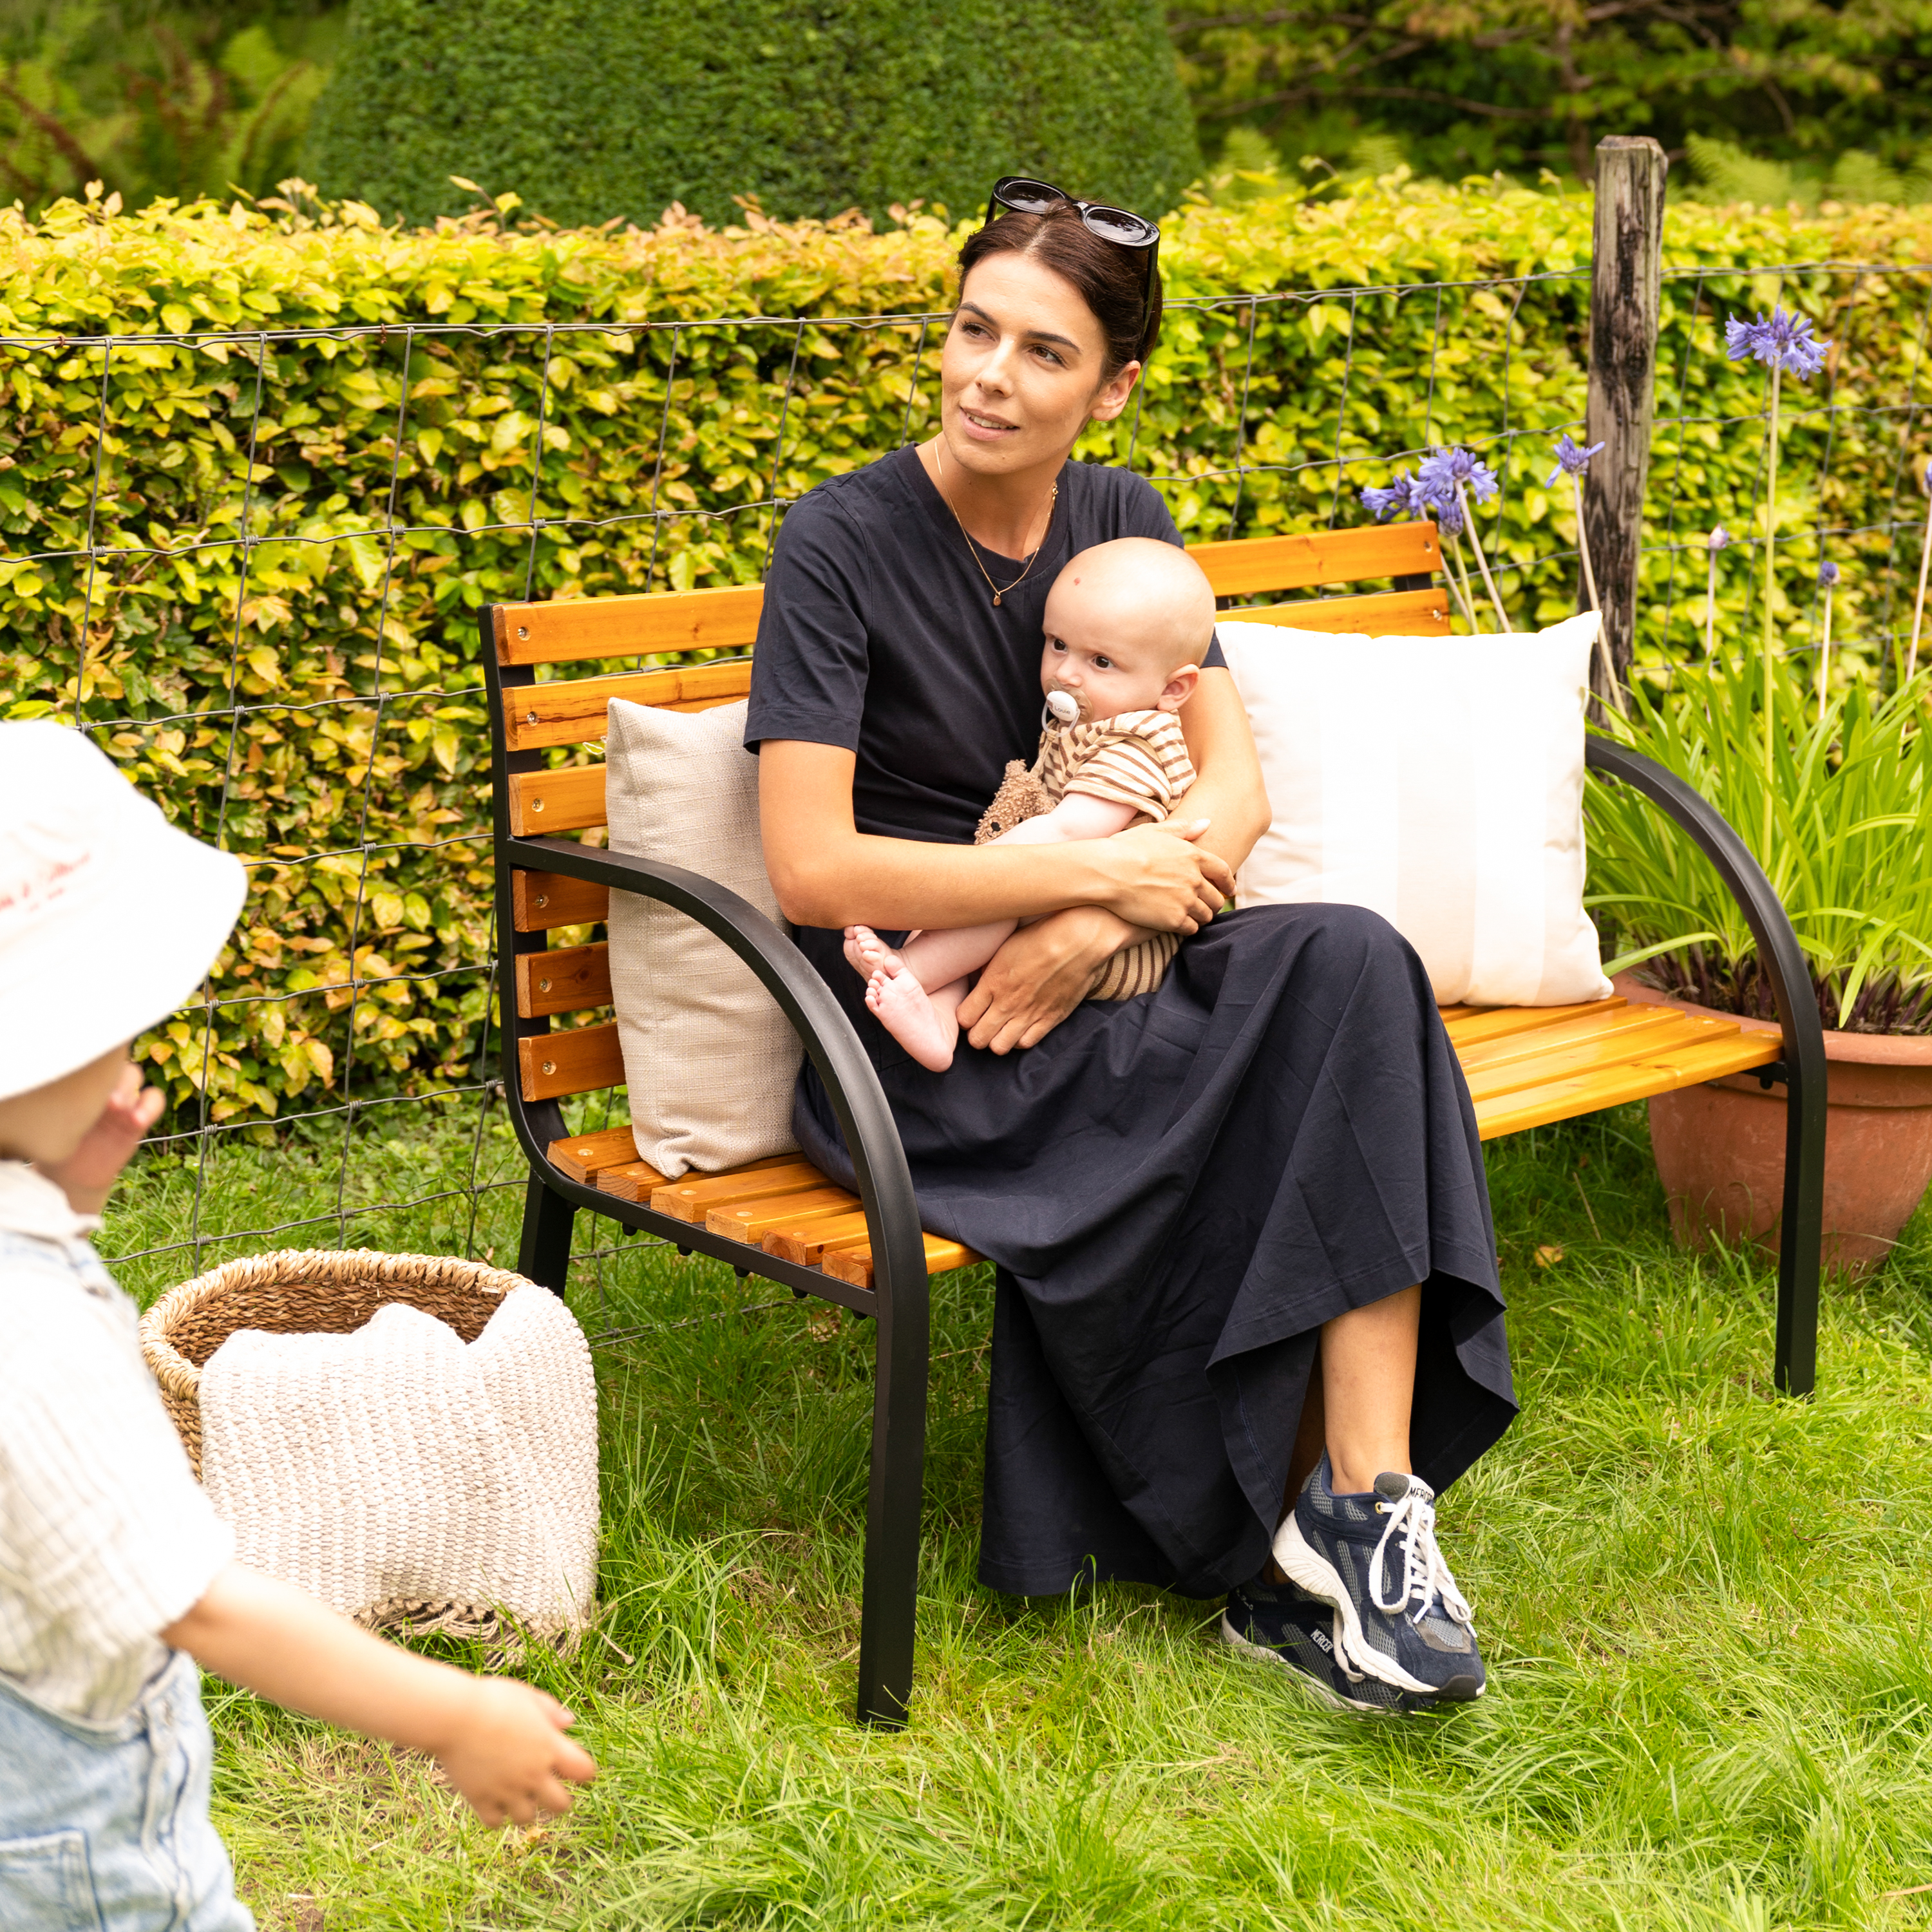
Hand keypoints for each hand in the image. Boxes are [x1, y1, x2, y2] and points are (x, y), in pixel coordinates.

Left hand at [36, 1061, 162, 1215]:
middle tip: (104, 1098)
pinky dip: (151, 1106)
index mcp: (78, 1084)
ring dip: (130, 1088)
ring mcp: (121, 1101)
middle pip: (113, 1063)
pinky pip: (154, 1101)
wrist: (71, 1175)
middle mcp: (101, 1088)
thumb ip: (60, 1107)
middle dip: (111, 1075)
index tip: (83, 1082)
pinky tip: (137, 1120)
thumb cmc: (56, 1147)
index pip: (89, 1058)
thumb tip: (56, 1088)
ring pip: (134, 1076)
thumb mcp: (53, 1125)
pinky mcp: (137, 1119)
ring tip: (119, 1109)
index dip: (91, 1064)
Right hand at [430, 1677, 597, 1827]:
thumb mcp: (526, 1695)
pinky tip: (492, 1797)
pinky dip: (495, 1814)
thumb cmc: (491, 1698)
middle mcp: (532, 1773)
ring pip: (527, 1818)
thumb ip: (549, 1710)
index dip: (584, 1772)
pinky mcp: (481, 1799)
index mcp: (549, 1746)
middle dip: (559, 1800)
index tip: (577, 1770)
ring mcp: (507, 1789)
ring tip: (516, 1793)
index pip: (584, 1771)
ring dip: (525, 1808)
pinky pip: (495, 1821)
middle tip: (548, 1790)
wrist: (454, 1716)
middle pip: (561, 1805)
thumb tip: (569, 1722)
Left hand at [958, 905, 1135, 1053]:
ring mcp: (1029, 1014)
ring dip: (997, 1040)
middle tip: (982, 1024)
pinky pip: (1027, 1044)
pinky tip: (1020, 1028)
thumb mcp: (1004, 948)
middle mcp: (1007, 1004)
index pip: (964, 1018)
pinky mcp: (1050, 1019)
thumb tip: (979, 982)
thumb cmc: (1040, 937)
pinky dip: (1020, 1040)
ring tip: (1001, 1029)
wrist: (1078, 941)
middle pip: (978, 1039)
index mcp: (992, 983)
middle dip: (976, 1034)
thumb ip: (988, 971)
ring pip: (1000, 1047)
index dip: (964, 1017)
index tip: (970, 1011)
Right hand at [1091, 819, 1232, 933]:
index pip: (1222, 871)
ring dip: (1201, 917)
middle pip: (1215, 897)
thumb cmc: (1125, 849)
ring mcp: (1186, 900)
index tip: (1229, 890)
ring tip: (1193, 918)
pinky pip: (1191, 928)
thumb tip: (1207, 823)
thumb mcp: (1154, 832)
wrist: (1106, 873)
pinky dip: (1188, 928)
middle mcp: (1194, 878)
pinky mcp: (1174, 919)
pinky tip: (1180, 926)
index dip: (1227, 882)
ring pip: (1205, 915)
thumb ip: (1183, 829)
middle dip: (1213, 903)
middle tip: (1206, 907)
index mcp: (1193, 855)